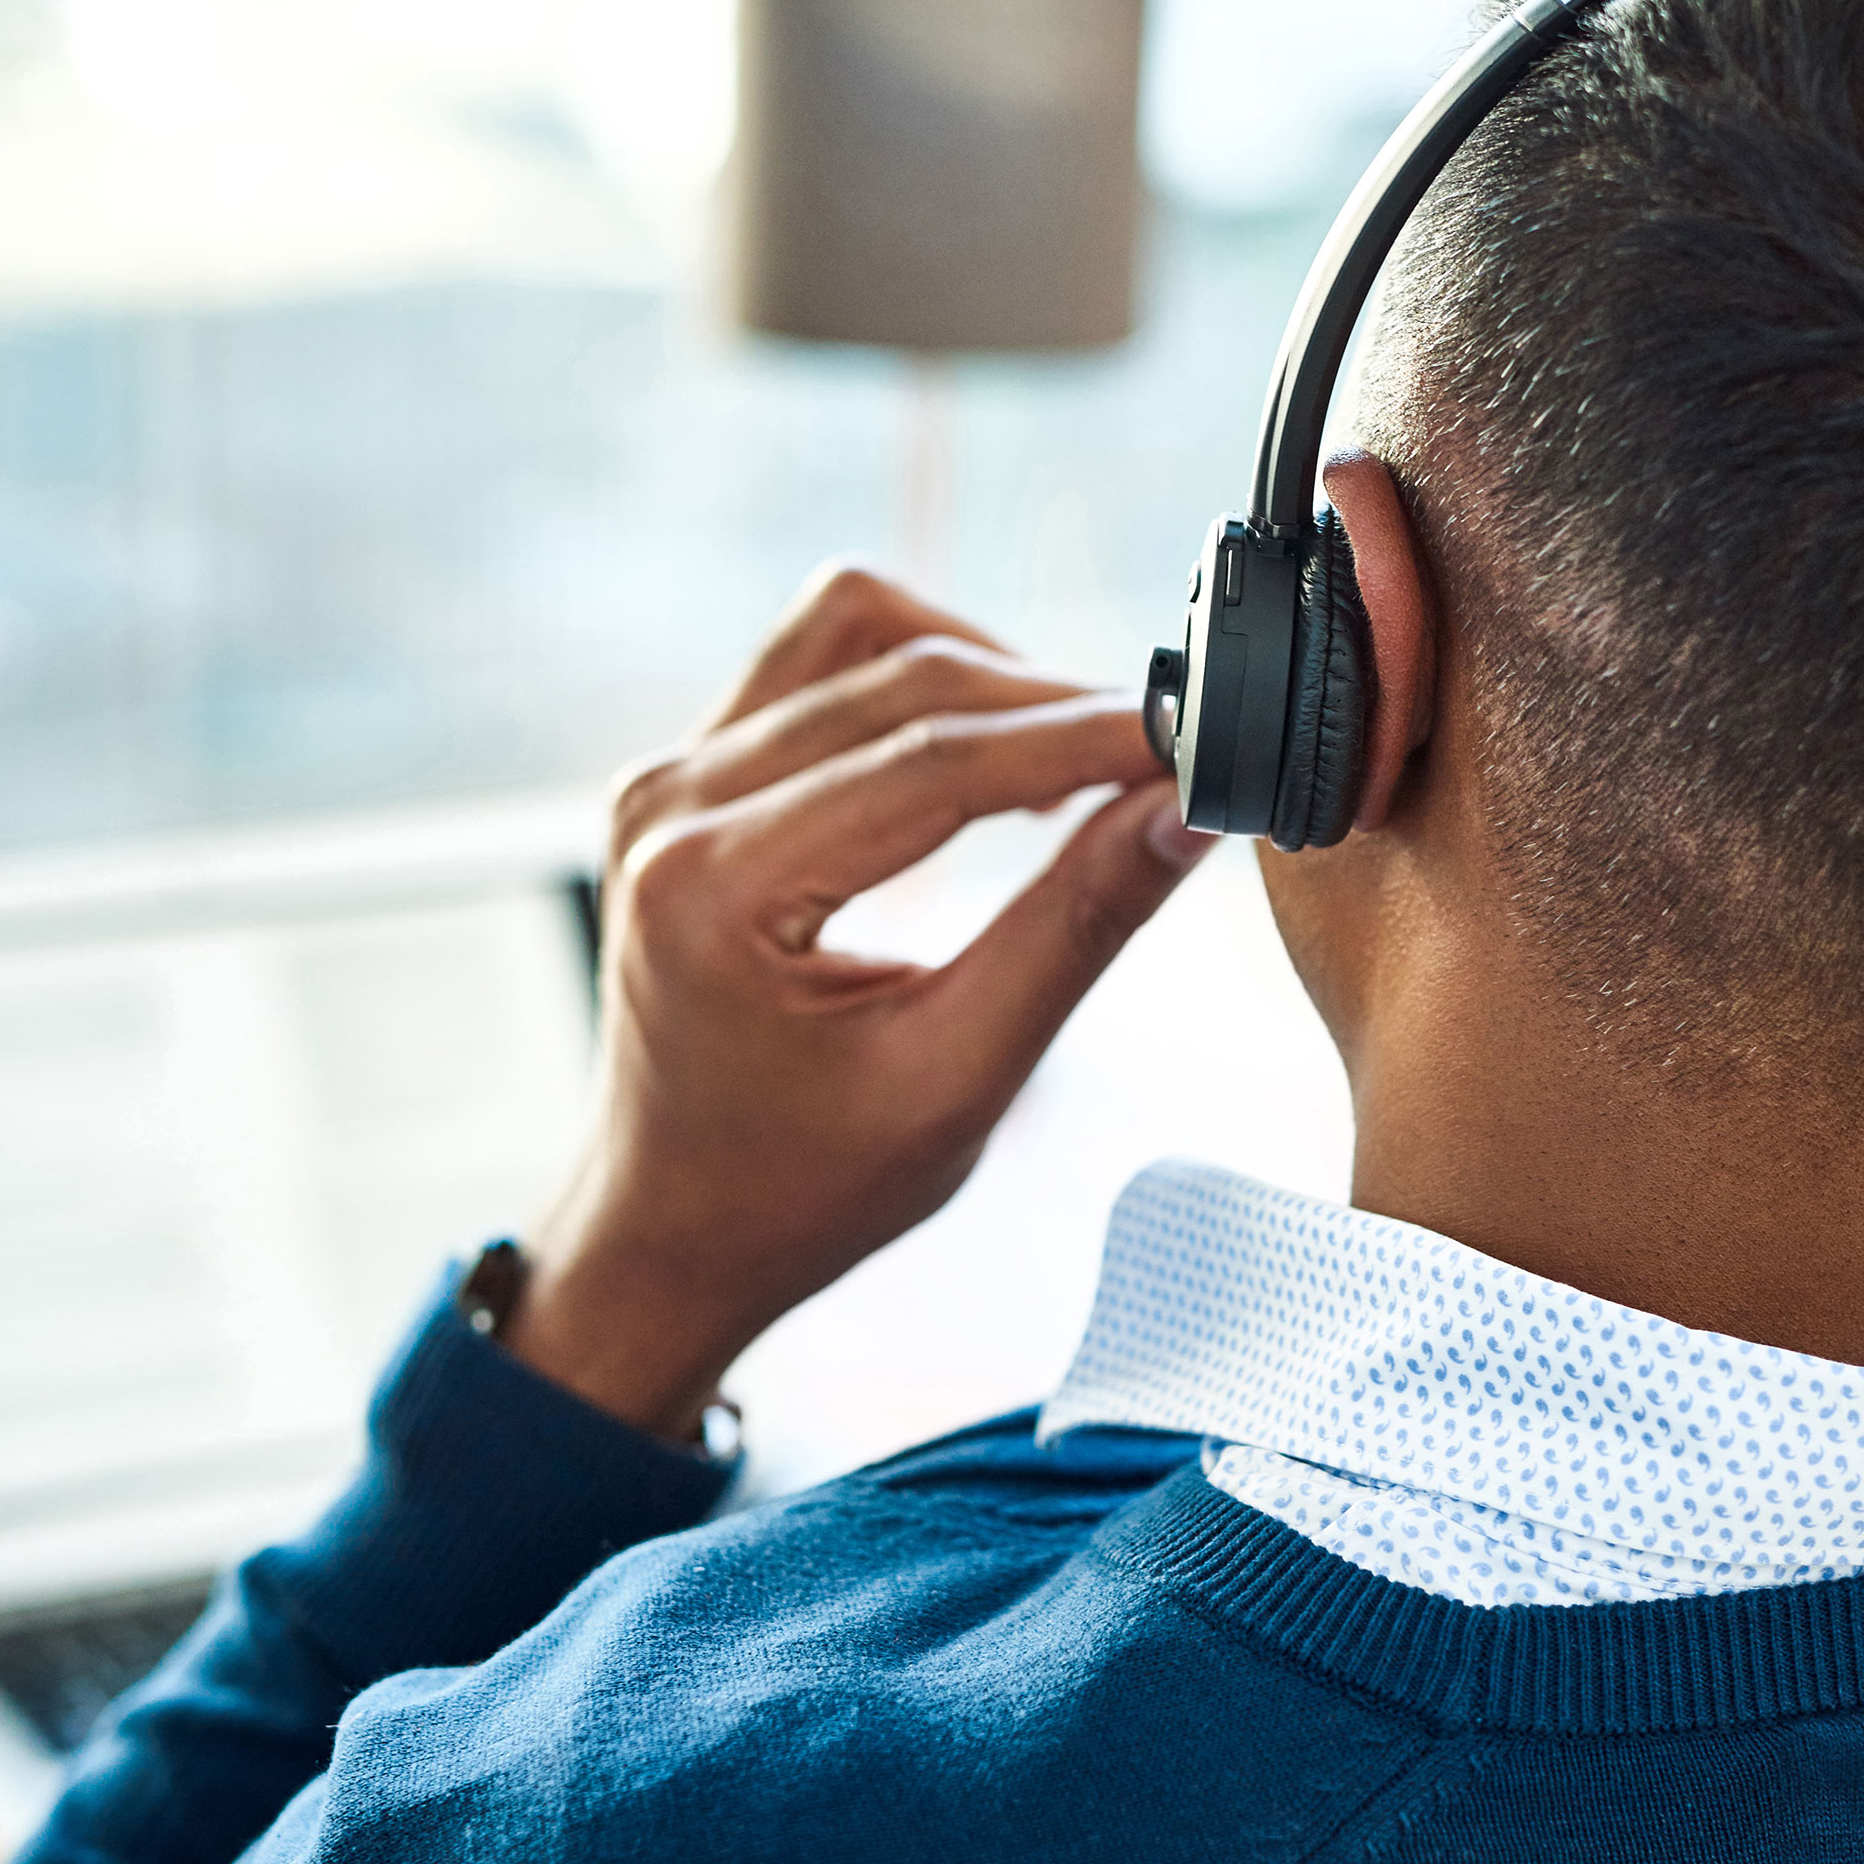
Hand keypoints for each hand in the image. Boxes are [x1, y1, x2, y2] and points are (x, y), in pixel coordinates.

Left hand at [503, 565, 1217, 1439]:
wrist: (673, 1233)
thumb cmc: (802, 1189)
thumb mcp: (958, 1079)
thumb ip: (1073, 930)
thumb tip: (1184, 812)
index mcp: (711, 885)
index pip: (936, 761)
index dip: (1085, 738)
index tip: (1196, 740)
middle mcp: (671, 805)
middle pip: (904, 676)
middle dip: (1053, 703)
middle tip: (1168, 754)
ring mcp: (668, 777)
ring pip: (857, 630)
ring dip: (983, 671)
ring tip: (1080, 755)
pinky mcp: (687, 773)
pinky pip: (817, 664)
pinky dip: (920, 684)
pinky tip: (991, 755)